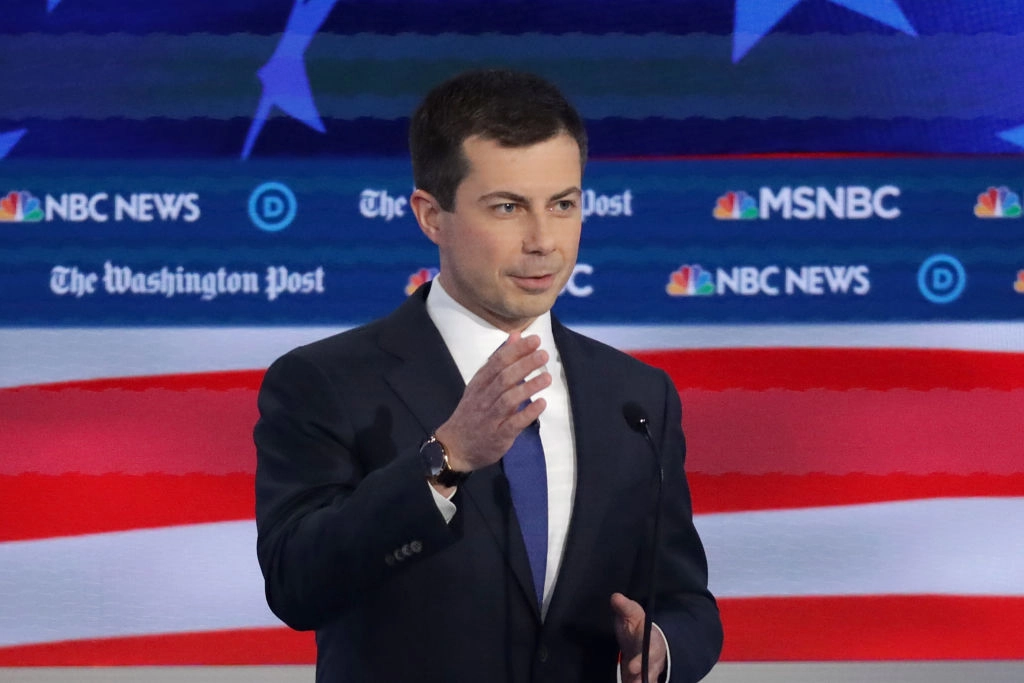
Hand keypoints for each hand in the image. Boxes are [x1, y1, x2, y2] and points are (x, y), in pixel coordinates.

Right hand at [434, 331, 549, 474]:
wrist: (455, 446)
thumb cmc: (473, 412)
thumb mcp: (481, 384)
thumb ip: (499, 360)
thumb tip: (516, 336)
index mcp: (479, 383)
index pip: (497, 362)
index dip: (516, 350)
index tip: (535, 340)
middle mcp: (483, 398)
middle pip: (504, 378)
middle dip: (524, 364)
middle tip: (543, 354)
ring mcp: (490, 417)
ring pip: (508, 399)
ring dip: (528, 387)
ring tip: (547, 377)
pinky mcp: (499, 435)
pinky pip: (513, 423)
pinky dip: (528, 413)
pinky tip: (541, 404)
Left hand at [611, 593, 666, 682]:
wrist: (644, 642)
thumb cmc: (638, 627)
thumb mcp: (633, 614)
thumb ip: (625, 607)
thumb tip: (615, 597)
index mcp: (652, 644)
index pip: (650, 652)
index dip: (642, 660)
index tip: (632, 667)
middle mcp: (653, 662)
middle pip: (650, 673)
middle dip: (642, 679)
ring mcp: (648, 673)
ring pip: (646, 681)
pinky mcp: (640, 680)